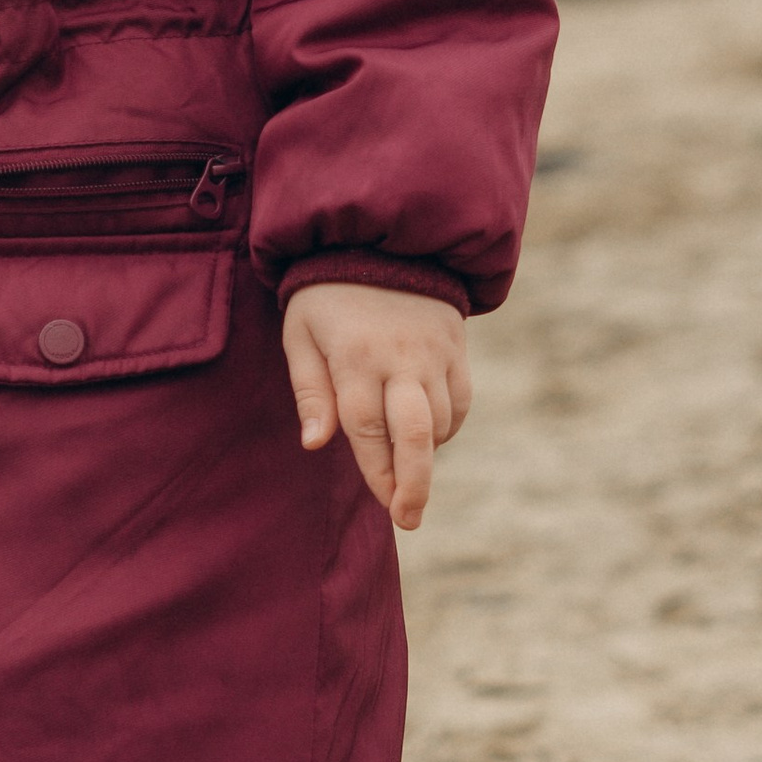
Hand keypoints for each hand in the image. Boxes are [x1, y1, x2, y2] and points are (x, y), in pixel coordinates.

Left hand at [282, 282, 470, 530]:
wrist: (380, 242)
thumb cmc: (326, 298)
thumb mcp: (301, 336)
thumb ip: (310, 391)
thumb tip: (316, 445)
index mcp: (355, 357)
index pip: (367, 428)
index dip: (376, 471)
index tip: (384, 505)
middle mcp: (401, 358)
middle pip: (416, 432)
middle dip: (415, 483)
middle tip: (409, 518)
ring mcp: (434, 354)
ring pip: (440, 422)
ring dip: (424, 453)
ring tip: (402, 463)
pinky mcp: (456, 349)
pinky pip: (460, 402)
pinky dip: (446, 427)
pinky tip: (424, 435)